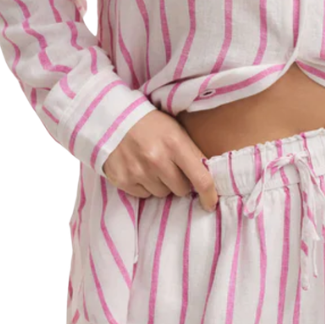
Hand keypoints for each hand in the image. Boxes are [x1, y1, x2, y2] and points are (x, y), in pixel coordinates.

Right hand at [101, 110, 218, 210]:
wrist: (114, 118)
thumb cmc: (151, 124)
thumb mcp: (176, 131)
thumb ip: (192, 154)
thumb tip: (208, 178)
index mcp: (175, 145)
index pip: (200, 179)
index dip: (209, 195)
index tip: (210, 204)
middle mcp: (157, 160)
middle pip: (181, 190)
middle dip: (180, 182)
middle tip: (171, 168)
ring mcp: (138, 171)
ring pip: (162, 194)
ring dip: (161, 184)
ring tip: (152, 166)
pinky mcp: (123, 180)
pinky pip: (144, 195)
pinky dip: (144, 186)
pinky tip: (139, 169)